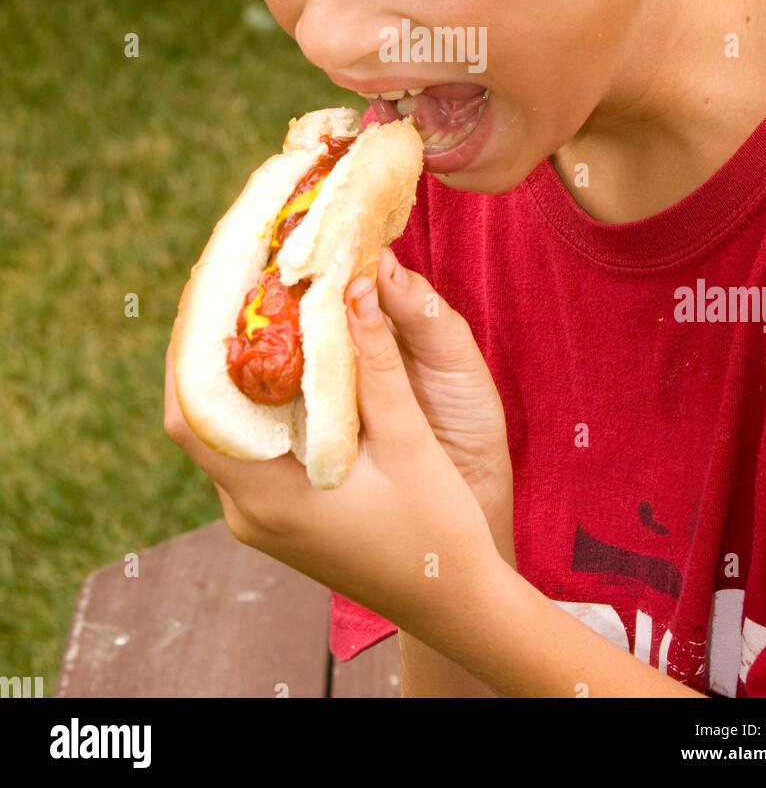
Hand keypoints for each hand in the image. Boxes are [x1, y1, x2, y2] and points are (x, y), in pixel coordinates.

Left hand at [164, 268, 501, 639]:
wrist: (455, 604)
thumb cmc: (437, 532)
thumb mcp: (409, 441)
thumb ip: (376, 365)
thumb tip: (353, 286)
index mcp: (270, 497)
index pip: (191, 414)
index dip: (188, 348)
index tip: (208, 290)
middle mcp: (249, 512)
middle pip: (200, 417)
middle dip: (210, 347)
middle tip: (236, 283)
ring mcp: (260, 519)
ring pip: (223, 431)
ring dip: (233, 373)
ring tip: (259, 309)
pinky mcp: (279, 517)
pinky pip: (248, 447)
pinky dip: (257, 401)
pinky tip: (287, 363)